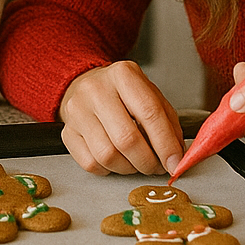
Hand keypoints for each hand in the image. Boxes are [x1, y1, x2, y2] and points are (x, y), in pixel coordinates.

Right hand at [57, 61, 183, 175]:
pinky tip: (116, 159)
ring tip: (137, 162)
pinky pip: (91, 163)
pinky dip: (110, 169)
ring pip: (107, 156)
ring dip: (129, 168)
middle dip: (148, 162)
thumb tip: (177, 157)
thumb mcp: (150, 96)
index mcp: (123, 75)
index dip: (166, 144)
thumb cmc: (123, 94)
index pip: (149, 113)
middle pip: (126, 139)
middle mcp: (96, 90)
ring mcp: (77, 111)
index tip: (175, 163)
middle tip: (157, 167)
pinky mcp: (67, 132)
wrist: (87, 86)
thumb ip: (167, 123)